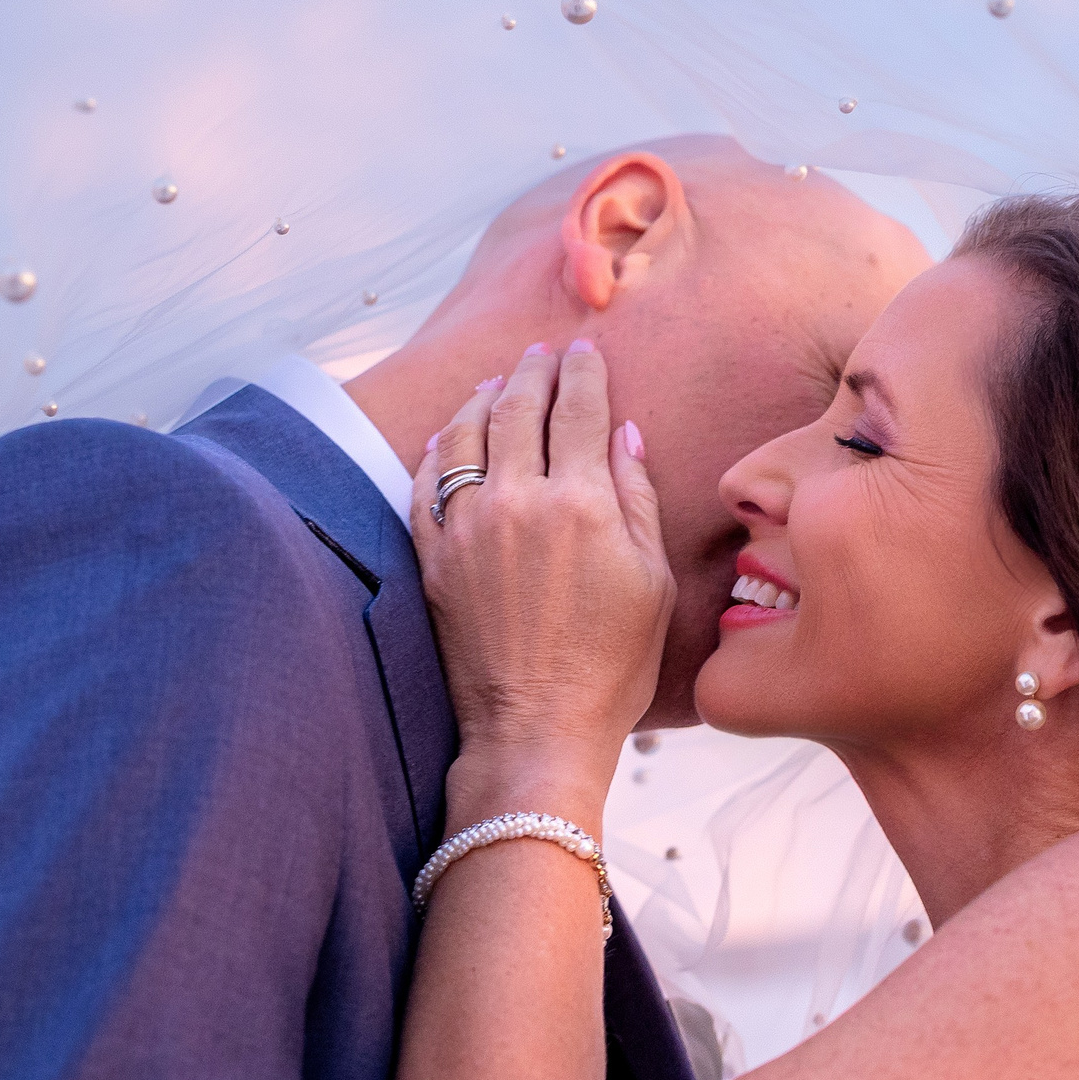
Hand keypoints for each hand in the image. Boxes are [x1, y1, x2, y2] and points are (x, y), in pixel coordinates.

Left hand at [411, 340, 674, 789]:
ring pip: (467, 433)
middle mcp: (519, 502)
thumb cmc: (610, 666)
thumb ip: (638, 499)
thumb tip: (626, 434)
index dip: (584, 372)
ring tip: (497, 384)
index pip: (580, 409)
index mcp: (584, 504)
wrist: (536, 729)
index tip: (586, 350)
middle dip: (533, 372)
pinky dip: (441, 448)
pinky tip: (451, 437)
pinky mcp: (433, 557)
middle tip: (542, 354)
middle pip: (520, 408)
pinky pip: (427, 481)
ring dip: (484, 398)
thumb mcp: (652, 582)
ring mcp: (467, 528)